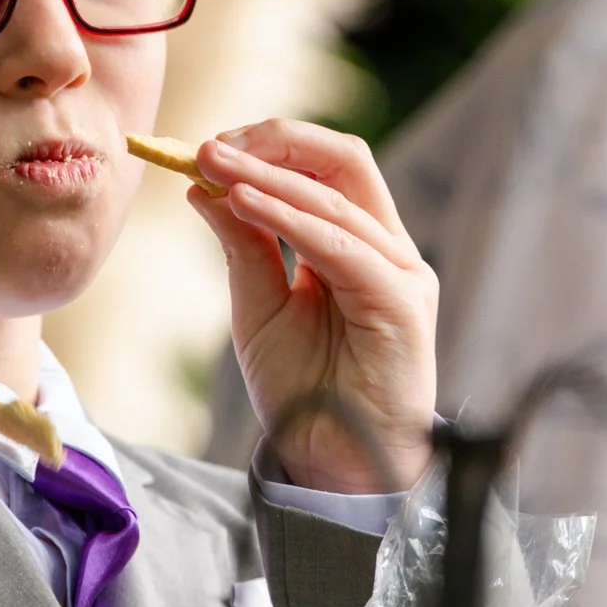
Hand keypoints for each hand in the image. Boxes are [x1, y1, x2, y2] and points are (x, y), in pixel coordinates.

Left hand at [190, 120, 437, 492]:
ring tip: (213, 162)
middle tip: (210, 143)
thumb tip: (204, 185)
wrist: (333, 465)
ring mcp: (401, 273)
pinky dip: (290, 219)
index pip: (323, 169)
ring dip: (270, 175)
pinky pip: (343, 245)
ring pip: (338, 197)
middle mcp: (386, 250)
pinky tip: (244, 203)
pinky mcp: (402, 303)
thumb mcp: (259, 308)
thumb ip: (243, 246)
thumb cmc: (303, 392)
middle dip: (275, 141)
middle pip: (344, 161)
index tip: (204, 148)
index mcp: (356, 245)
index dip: (269, 147)